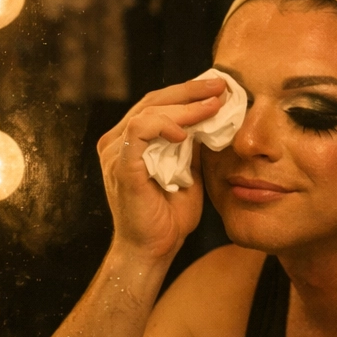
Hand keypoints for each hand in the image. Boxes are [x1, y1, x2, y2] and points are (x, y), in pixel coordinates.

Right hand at [97, 78, 226, 261]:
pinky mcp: (121, 166)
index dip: (188, 93)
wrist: (154, 249)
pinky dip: (164, 125)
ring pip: (148, 111)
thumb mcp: (188, 172)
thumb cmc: (168, 217)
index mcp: (129, 141)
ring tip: (213, 107)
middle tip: (221, 86)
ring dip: (184, 107)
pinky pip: (139, 132)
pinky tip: (186, 133)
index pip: (157, 104)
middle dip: (190, 91)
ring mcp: (115, 153)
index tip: (220, 89)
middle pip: (152, 100)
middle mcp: (116, 142)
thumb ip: (192, 146)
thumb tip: (212, 118)